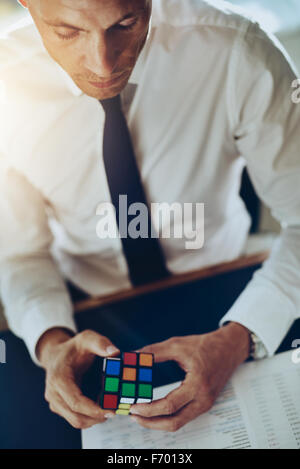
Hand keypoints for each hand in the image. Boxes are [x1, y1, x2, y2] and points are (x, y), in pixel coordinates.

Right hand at [37, 328, 119, 428]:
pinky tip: (100, 409)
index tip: (111, 410)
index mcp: (58, 379)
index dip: (94, 410)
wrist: (56, 354)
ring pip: (75, 421)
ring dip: (93, 420)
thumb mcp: (86, 338)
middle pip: (76, 416)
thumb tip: (115, 352)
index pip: (76, 402)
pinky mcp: (58, 407)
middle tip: (114, 412)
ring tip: (109, 411)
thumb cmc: (73, 347)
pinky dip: (88, 417)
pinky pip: (74, 418)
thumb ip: (100, 343)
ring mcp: (54, 402)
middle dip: (96, 417)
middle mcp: (53, 393)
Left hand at [130, 322, 249, 431]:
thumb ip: (154, 352)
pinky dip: (168, 417)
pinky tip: (156, 410)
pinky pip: (184, 417)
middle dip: (150, 423)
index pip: (170, 405)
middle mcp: (203, 399)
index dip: (149, 409)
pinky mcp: (204, 404)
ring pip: (179, 423)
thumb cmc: (205, 345)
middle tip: (133, 416)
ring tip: (141, 414)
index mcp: (197, 384)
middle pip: (174, 422)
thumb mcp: (177, 345)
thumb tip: (133, 356)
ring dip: (158, 422)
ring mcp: (205, 404)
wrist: (229, 348)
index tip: (134, 406)